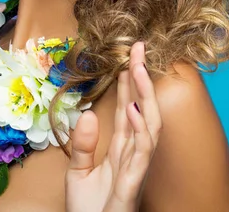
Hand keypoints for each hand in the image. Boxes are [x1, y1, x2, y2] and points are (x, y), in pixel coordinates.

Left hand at [65, 41, 161, 211]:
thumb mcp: (77, 173)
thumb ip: (82, 145)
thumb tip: (87, 115)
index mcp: (121, 148)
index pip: (129, 107)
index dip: (130, 82)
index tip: (128, 56)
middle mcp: (133, 151)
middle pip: (142, 106)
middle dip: (141, 77)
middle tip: (137, 47)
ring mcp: (137, 164)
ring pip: (150, 122)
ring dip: (145, 94)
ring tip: (137, 67)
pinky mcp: (134, 180)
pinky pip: (143, 150)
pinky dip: (142, 127)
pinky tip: (133, 107)